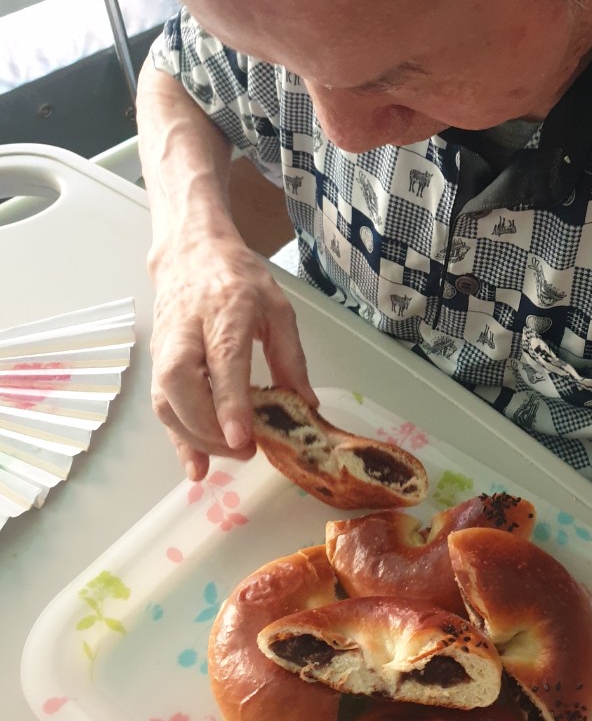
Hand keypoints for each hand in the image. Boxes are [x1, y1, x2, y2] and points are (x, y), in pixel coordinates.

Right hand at [148, 233, 317, 479]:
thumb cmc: (239, 279)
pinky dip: (177, 439)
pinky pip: (161, 406)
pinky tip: (197, 466)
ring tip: (230, 456)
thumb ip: (291, 358)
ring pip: (165, 399)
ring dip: (194, 438)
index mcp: (225, 310)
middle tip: (244, 449)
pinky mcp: (156, 362)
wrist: (191, 253)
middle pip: (180, 383)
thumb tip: (306, 406)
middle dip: (207, 426)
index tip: (242, 437)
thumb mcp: (278, 309)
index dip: (229, 402)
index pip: (223, 360)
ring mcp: (165, 347)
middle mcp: (187, 330)